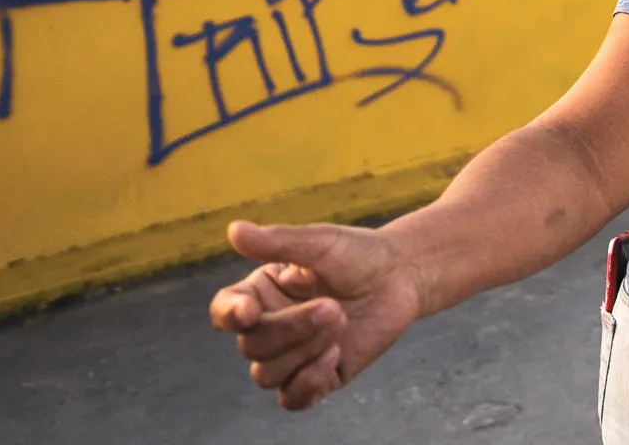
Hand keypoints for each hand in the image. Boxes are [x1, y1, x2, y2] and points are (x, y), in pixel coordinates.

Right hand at [208, 220, 421, 409]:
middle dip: (290, 330)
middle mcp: (270, 326)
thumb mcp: (321, 242)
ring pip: (267, 375)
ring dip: (303, 352)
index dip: (231, 314)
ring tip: (341, 320)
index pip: (226, 311)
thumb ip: (279, 242)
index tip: (250, 310)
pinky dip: (307, 384)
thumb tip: (234, 230)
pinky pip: (292, 399)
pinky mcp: (318, 377)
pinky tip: (334, 355)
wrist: (401, 276)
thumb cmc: (357, 254)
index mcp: (260, 292)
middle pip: (251, 347)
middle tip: (334, 307)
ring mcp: (292, 355)